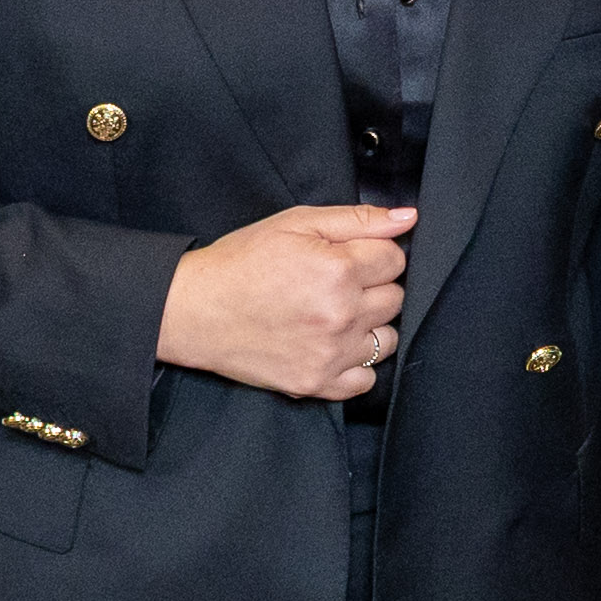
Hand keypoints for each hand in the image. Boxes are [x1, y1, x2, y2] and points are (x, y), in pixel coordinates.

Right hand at [157, 205, 415, 399]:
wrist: (192, 310)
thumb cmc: (241, 262)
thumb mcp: (295, 223)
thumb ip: (358, 219)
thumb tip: (408, 217)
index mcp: (338, 270)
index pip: (394, 259)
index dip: (371, 253)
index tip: (345, 257)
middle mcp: (341, 314)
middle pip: (395, 298)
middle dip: (372, 287)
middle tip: (335, 284)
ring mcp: (330, 353)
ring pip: (388, 339)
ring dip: (369, 326)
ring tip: (334, 315)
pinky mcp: (316, 383)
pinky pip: (366, 380)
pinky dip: (355, 365)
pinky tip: (332, 345)